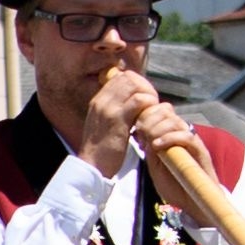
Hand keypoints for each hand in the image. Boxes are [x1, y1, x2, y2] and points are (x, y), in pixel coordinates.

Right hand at [75, 62, 162, 179]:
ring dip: (148, 94)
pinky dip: (148, 105)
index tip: (144, 97)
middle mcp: (102, 101)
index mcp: (98, 101)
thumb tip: (133, 104)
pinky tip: (149, 117)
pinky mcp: (118, 120)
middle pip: (128, 78)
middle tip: (152, 102)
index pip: (120, 77)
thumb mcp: (104, 125)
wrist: (92, 166)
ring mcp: (109, 109)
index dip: (136, 83)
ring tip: (152, 109)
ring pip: (134, 86)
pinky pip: (139, 101)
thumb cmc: (101, 150)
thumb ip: (116, 112)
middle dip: (145, 86)